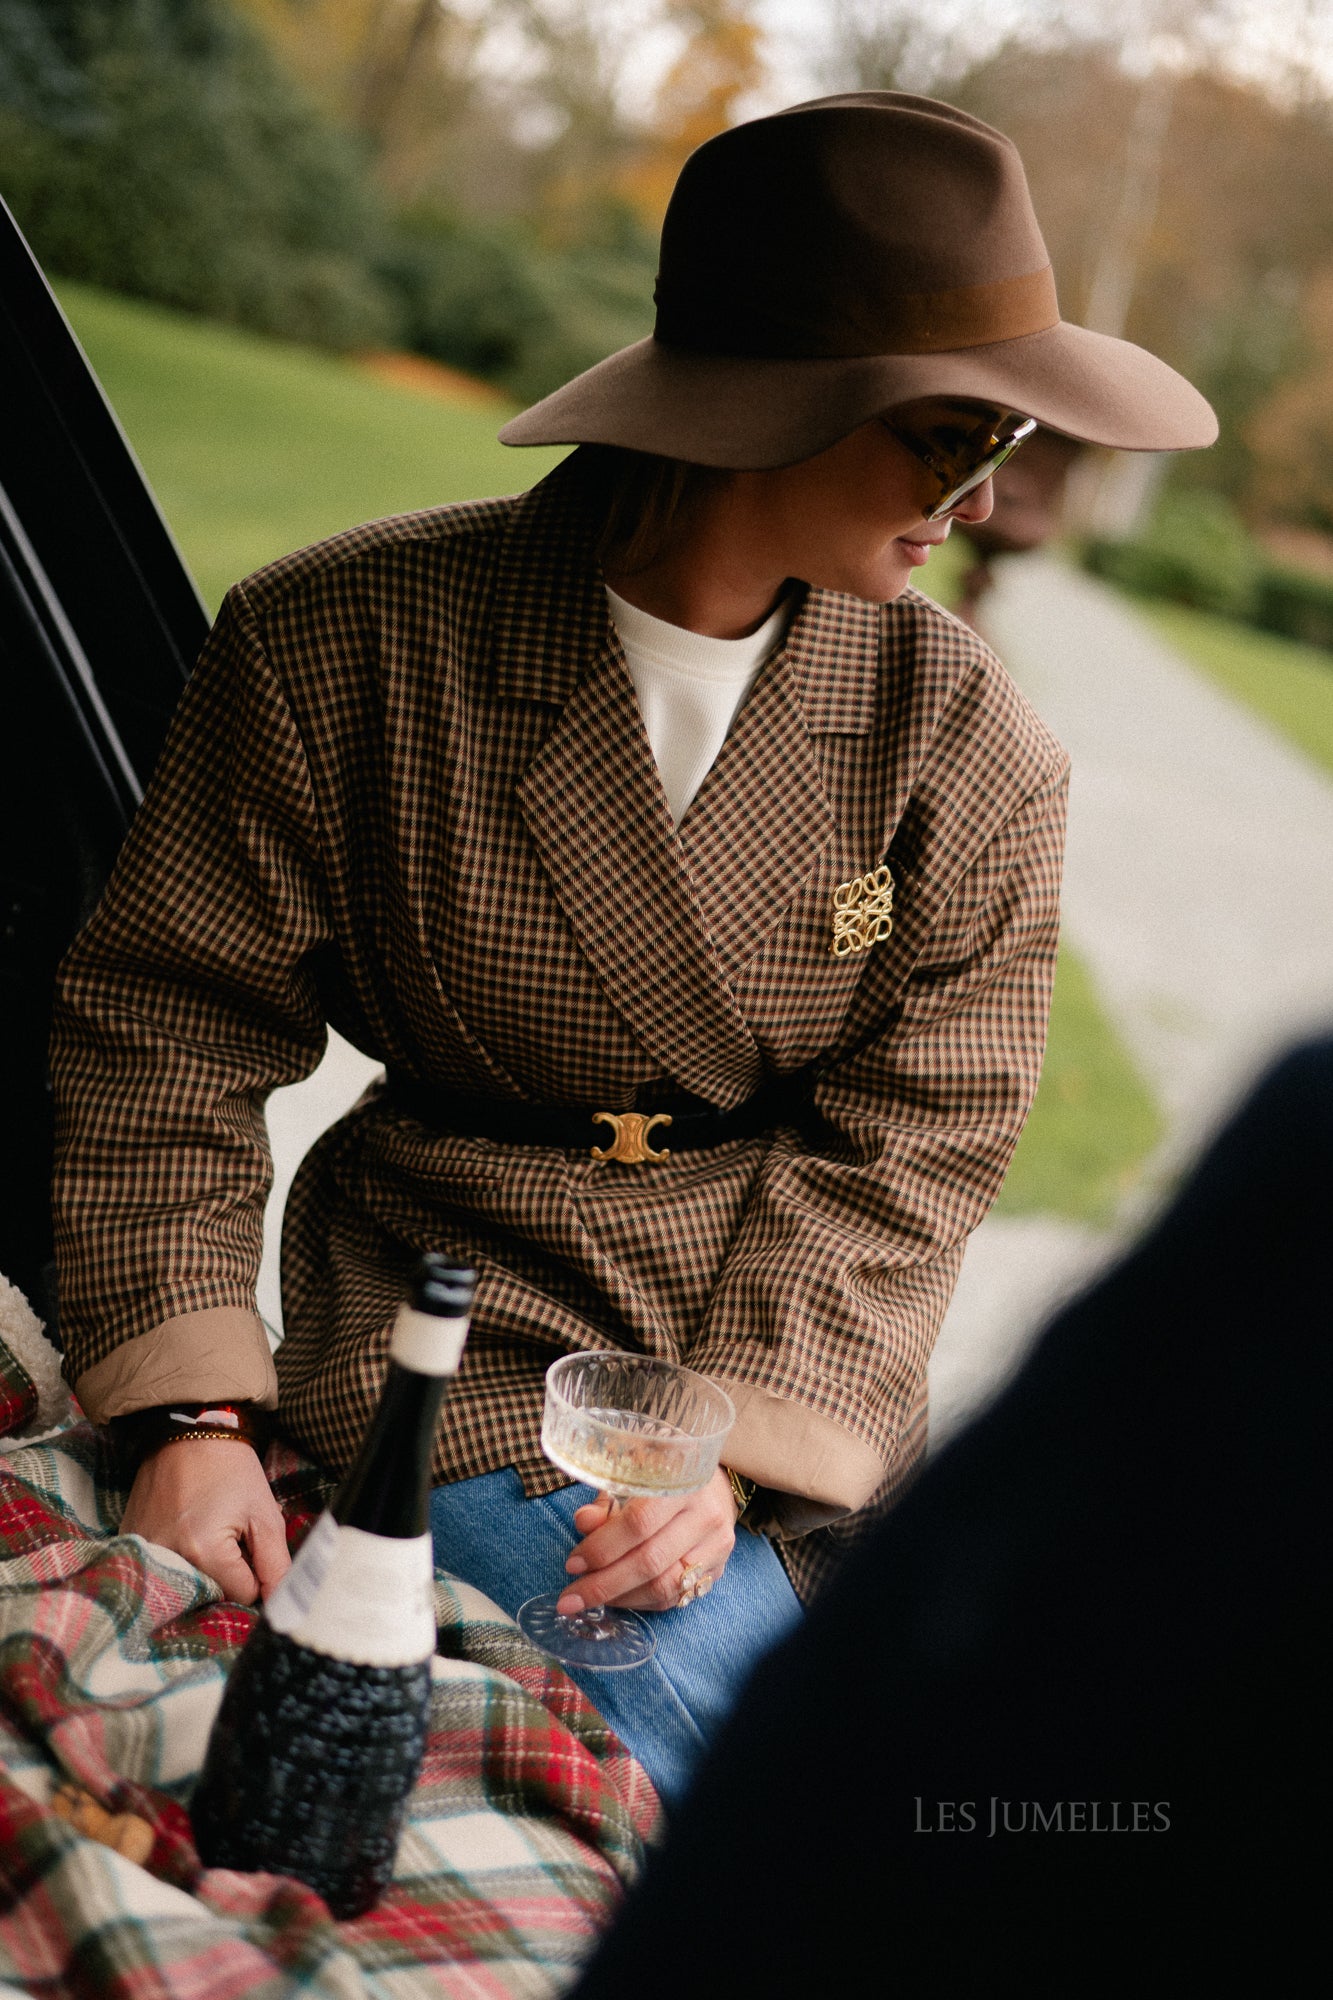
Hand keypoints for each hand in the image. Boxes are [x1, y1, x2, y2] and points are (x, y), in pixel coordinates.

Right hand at [120, 1439, 291, 1604]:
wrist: (189, 1431)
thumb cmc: (232, 1470)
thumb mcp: (266, 1514)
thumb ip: (276, 1565)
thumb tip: (282, 1605)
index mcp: (206, 1552)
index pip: (243, 1594)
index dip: (255, 1572)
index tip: (249, 1541)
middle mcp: (169, 1558)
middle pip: (212, 1594)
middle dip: (228, 1574)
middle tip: (229, 1534)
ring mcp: (145, 1550)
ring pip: (188, 1583)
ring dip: (202, 1567)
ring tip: (205, 1528)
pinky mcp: (131, 1541)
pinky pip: (162, 1568)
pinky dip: (177, 1557)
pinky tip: (183, 1527)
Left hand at [557, 1466, 737, 1614]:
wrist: (714, 1486)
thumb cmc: (665, 1478)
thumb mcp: (633, 1478)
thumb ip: (606, 1502)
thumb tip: (583, 1523)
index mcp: (683, 1482)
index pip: (639, 1522)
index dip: (603, 1547)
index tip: (573, 1564)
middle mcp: (705, 1516)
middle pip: (650, 1562)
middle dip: (604, 1584)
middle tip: (571, 1598)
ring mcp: (716, 1546)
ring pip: (664, 1587)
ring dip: (620, 1598)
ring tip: (591, 1599)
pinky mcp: (719, 1569)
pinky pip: (675, 1598)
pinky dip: (640, 1602)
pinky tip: (618, 1598)